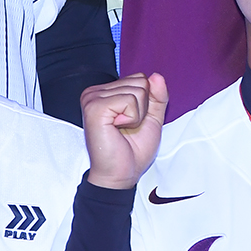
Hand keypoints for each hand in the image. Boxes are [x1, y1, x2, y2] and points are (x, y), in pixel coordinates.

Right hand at [81, 73, 168, 189]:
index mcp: (106, 93)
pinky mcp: (94, 107)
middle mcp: (95, 92)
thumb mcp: (152, 119)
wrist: (121, 174)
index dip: (146, 103)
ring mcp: (92, 98)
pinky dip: (132, 117)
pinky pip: (130, 100)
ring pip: (137, 90)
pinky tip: (117, 128)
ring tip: (122, 129)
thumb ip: (157, 97)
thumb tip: (156, 76)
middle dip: (143, 108)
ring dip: (137, 115)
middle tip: (127, 127)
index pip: (140, 78)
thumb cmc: (132, 151)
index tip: (132, 121)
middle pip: (140, 82)